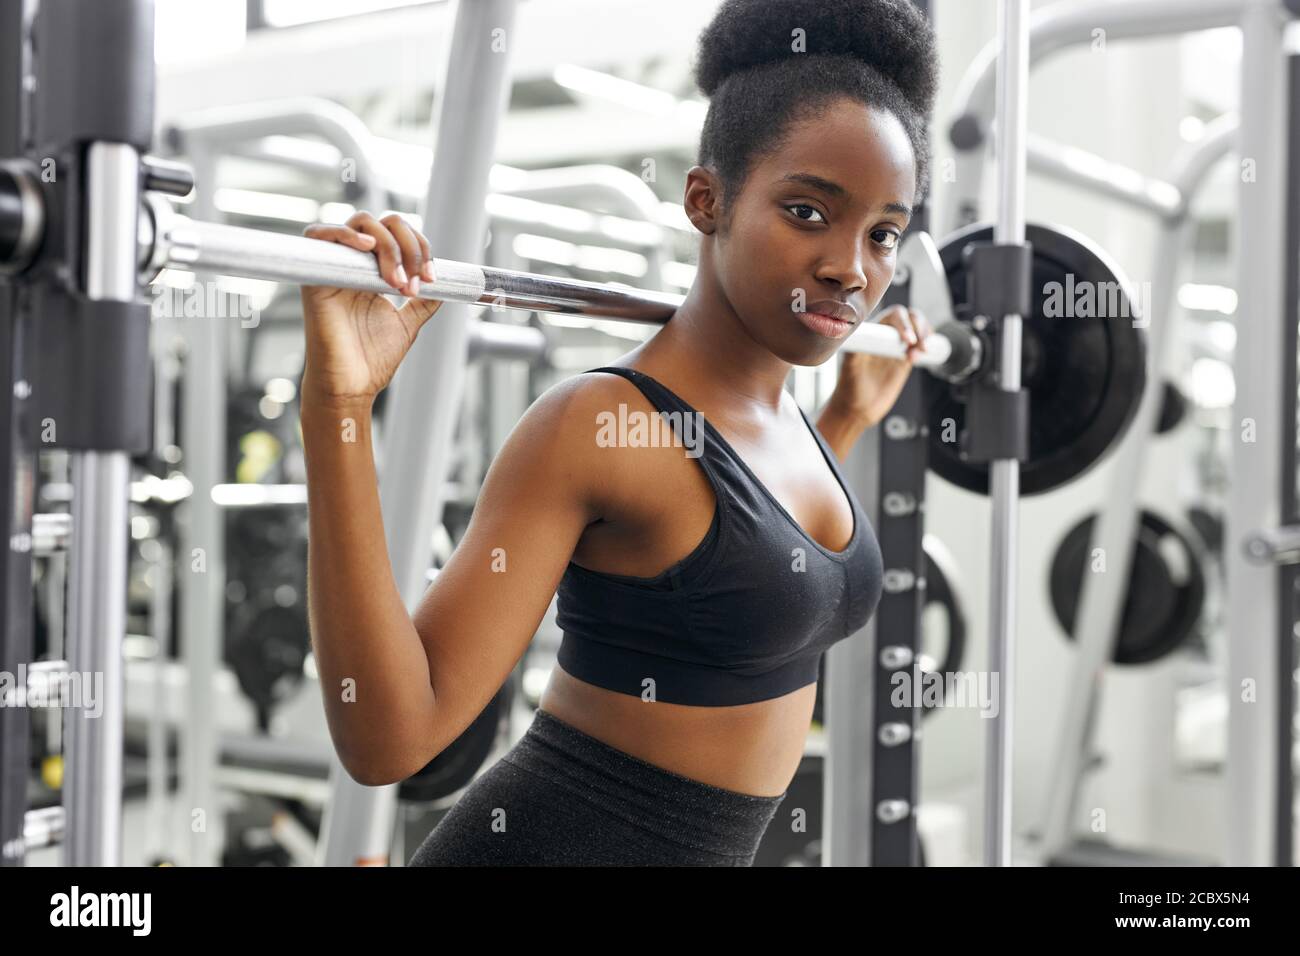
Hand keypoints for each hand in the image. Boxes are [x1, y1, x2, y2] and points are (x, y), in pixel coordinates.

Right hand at [298, 211, 441, 407]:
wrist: (353, 386)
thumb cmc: (372, 360)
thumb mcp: (407, 324)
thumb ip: (424, 303)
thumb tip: (446, 284)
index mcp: (373, 273)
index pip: (397, 235)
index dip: (420, 246)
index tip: (432, 277)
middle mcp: (353, 266)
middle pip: (381, 223)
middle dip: (408, 246)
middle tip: (415, 282)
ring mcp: (333, 268)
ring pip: (359, 223)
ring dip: (387, 244)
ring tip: (397, 281)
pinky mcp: (315, 278)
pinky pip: (317, 236)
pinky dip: (343, 233)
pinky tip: (366, 246)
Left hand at [830, 305, 932, 428]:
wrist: (858, 408)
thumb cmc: (849, 386)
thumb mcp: (850, 366)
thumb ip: (856, 348)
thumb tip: (858, 333)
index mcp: (873, 331)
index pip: (895, 316)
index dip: (904, 323)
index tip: (907, 341)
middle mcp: (886, 335)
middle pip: (911, 318)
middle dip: (920, 328)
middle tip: (918, 347)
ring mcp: (897, 347)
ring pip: (919, 329)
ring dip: (924, 338)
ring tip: (916, 356)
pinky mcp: (906, 360)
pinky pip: (921, 345)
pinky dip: (926, 347)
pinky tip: (919, 357)